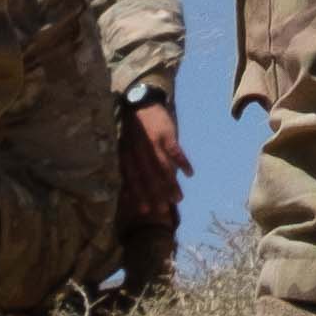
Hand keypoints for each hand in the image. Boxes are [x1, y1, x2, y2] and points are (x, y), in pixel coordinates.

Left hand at [121, 98, 186, 261]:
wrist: (140, 104)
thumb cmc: (133, 131)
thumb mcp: (125, 149)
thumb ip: (128, 169)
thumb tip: (127, 193)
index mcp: (128, 157)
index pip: (133, 180)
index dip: (139, 195)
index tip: (145, 211)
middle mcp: (138, 152)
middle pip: (148, 177)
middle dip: (156, 195)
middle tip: (163, 211)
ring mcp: (153, 143)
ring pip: (162, 168)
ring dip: (171, 184)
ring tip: (179, 198)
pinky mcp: (166, 134)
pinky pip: (175, 151)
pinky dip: (183, 163)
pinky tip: (190, 173)